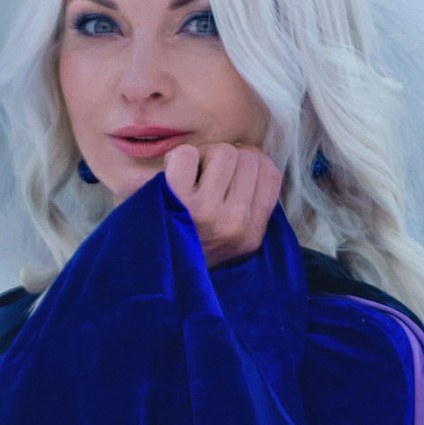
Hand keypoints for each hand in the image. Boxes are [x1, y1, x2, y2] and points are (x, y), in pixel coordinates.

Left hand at [164, 141, 282, 268]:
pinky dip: (178, 158)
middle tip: (206, 177)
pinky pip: (187, 154)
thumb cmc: (189, 247)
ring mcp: (207, 211)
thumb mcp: (232, 239)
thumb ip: (250, 204)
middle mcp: (235, 223)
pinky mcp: (178, 199)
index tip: (233, 170)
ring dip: (205, 156)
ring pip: (223, 151)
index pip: (270, 174)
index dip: (253, 161)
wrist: (152, 272)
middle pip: (248, 157)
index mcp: (252, 233)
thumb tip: (252, 155)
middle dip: (227, 160)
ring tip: (191, 177)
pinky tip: (173, 177)